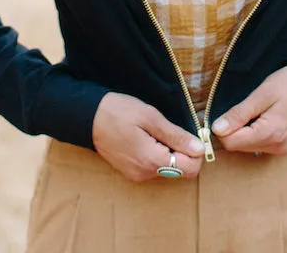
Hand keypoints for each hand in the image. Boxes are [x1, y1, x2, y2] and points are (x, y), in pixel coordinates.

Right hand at [91, 93, 205, 181]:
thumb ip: (176, 135)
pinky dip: (159, 155)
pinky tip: (148, 138)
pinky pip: (155, 168)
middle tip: (173, 130)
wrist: (86, 117)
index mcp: (152, 160)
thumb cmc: (118, 112)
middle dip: (184, 152)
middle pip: (181, 171)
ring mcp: (137, 175)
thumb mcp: (150, 117)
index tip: (190, 133)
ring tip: (157, 132)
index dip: (196, 152)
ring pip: (169, 169)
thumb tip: (199, 148)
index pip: (191, 169)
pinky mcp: (131, 172)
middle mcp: (145, 174)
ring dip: (171, 153)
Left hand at [212, 65, 286, 155]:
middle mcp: (277, 147)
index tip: (226, 113)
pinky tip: (265, 117)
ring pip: (248, 146)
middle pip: (238, 146)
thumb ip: (239, 114)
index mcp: (270, 134)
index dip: (222, 129)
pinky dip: (256, 133)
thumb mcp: (262, 94)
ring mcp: (282, 149)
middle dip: (234, 129)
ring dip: (245, 131)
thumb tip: (216, 129)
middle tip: (246, 108)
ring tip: (258, 111)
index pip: (231, 143)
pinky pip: (260, 145)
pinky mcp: (285, 147)